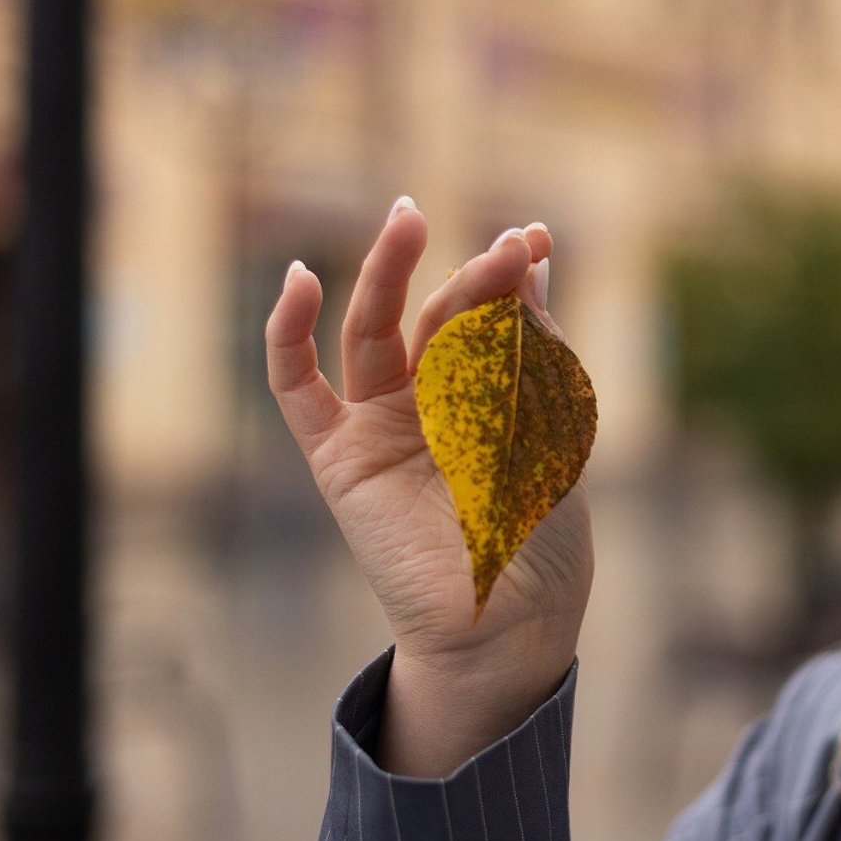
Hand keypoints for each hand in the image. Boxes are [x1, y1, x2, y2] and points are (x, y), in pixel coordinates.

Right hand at [264, 198, 592, 713]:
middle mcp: (430, 399)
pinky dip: (289, 334)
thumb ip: (534, 348)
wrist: (507, 619)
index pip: (490, 313)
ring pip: (371, 331)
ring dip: (385, 273)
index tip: (536, 239)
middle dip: (470, 278)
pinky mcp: (337, 457)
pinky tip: (301, 282)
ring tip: (407, 221)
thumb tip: (532, 259)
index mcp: (488, 391)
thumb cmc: (540, 530)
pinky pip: (297, 388)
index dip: (510, 275)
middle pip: (436, 316)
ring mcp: (380, 423)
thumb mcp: (550, 427)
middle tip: (507, 247)